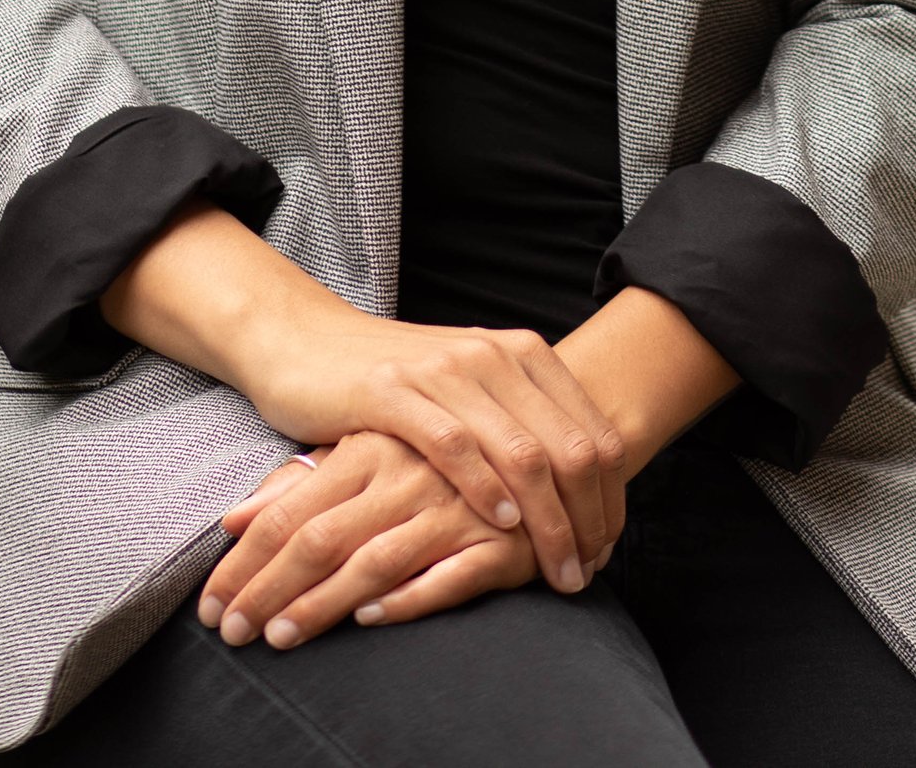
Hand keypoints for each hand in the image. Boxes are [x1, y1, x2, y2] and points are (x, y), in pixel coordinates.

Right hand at [100, 209, 624, 591]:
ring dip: (549, 521)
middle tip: (586, 574)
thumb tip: (582, 491)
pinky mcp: (394, 391)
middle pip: (571, 449)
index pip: (593, 433)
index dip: (610, 498)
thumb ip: (519, 427)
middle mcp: (493, 354)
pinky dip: (486, 487)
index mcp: (521, 354)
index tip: (607, 550)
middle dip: (588, 520)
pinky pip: (456, 445)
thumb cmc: (394, 383)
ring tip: (557, 570)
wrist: (306, 341)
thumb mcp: (469, 395)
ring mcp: (445, 370)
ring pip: (524, 452)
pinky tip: (503, 524)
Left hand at [199, 433, 538, 648]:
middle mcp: (405, 471)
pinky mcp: (498, 539)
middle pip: (321, 537)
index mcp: (369, 446)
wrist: (537, 431)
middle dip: (270, 590)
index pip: (290, 511)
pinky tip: (372, 617)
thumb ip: (300, 484)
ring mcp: (453, 504)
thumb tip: (231, 519)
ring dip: (323, 603)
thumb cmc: (433, 454)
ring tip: (282, 637)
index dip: (246, 562)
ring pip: (375, 558)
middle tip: (233, 633)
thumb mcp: (363, 454)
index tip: (211, 608)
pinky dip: (410, 597)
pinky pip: (451, 572)